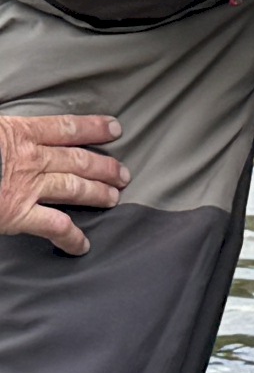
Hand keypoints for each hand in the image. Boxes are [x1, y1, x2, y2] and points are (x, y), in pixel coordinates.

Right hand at [0, 114, 129, 255]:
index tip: (114, 129)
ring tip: (114, 198)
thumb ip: (5, 133)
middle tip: (123, 173)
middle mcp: (32, 158)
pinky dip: (72, 237)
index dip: (94, 128)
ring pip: (74, 187)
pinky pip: (54, 226)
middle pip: (78, 159)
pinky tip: (83, 245)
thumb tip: (7, 132)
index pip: (66, 128)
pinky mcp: (19, 214)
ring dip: (98, 193)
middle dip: (104, 166)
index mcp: (21, 133)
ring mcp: (28, 187)